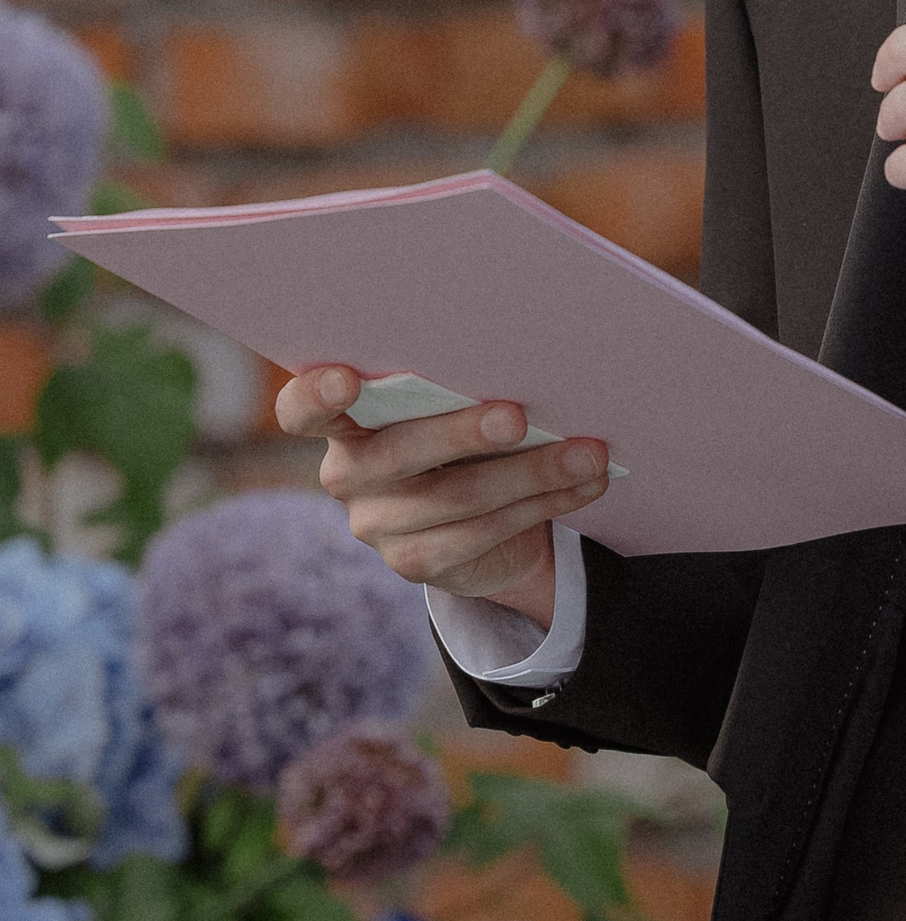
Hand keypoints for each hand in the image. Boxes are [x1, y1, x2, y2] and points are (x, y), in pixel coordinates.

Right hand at [274, 367, 609, 629]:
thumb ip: (461, 386)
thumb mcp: (453, 403)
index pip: (301, 410)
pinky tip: (585, 485)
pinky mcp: (415, 562)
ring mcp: (376, 524)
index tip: (346, 379)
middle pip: (399, 453)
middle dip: (463, 432)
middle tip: (517, 417)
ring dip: (534, 472)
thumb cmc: (465, 429)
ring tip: (588, 452)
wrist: (484, 510)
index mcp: (344, 419)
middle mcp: (347, 472)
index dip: (315, 395)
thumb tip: (524, 358)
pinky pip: (484, 534)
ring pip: (457, 498)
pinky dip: (545, 503)